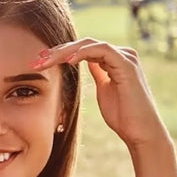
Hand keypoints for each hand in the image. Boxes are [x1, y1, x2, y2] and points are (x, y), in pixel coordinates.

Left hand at [33, 39, 167, 147]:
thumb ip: (97, 75)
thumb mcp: (104, 92)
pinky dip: (84, 53)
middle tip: (36, 60)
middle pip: (84, 44)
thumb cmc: (123, 116)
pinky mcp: (127, 65)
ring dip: (65, 51)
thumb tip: (85, 64)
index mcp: (114, 60)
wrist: (140, 132)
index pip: (83, 50)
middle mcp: (121, 54)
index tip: (39, 63)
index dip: (60, 54)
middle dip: (58, 51)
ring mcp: (125, 58)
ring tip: (47, 60)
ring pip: (90, 44)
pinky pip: (103, 51)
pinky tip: (68, 60)